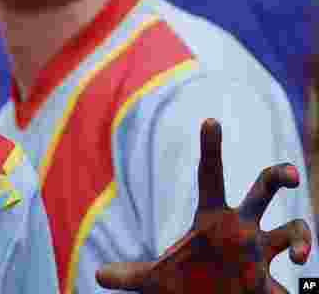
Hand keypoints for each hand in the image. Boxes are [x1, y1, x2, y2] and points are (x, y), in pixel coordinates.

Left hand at [97, 119, 311, 292]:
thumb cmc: (187, 285)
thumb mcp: (155, 280)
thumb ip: (130, 275)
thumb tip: (99, 276)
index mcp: (212, 220)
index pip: (210, 177)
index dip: (210, 150)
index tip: (210, 120)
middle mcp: (241, 230)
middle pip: (264, 190)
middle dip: (279, 176)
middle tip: (291, 176)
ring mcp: (260, 254)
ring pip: (294, 230)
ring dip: (303, 239)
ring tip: (301, 257)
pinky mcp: (271, 284)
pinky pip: (294, 284)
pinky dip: (305, 288)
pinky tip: (307, 289)